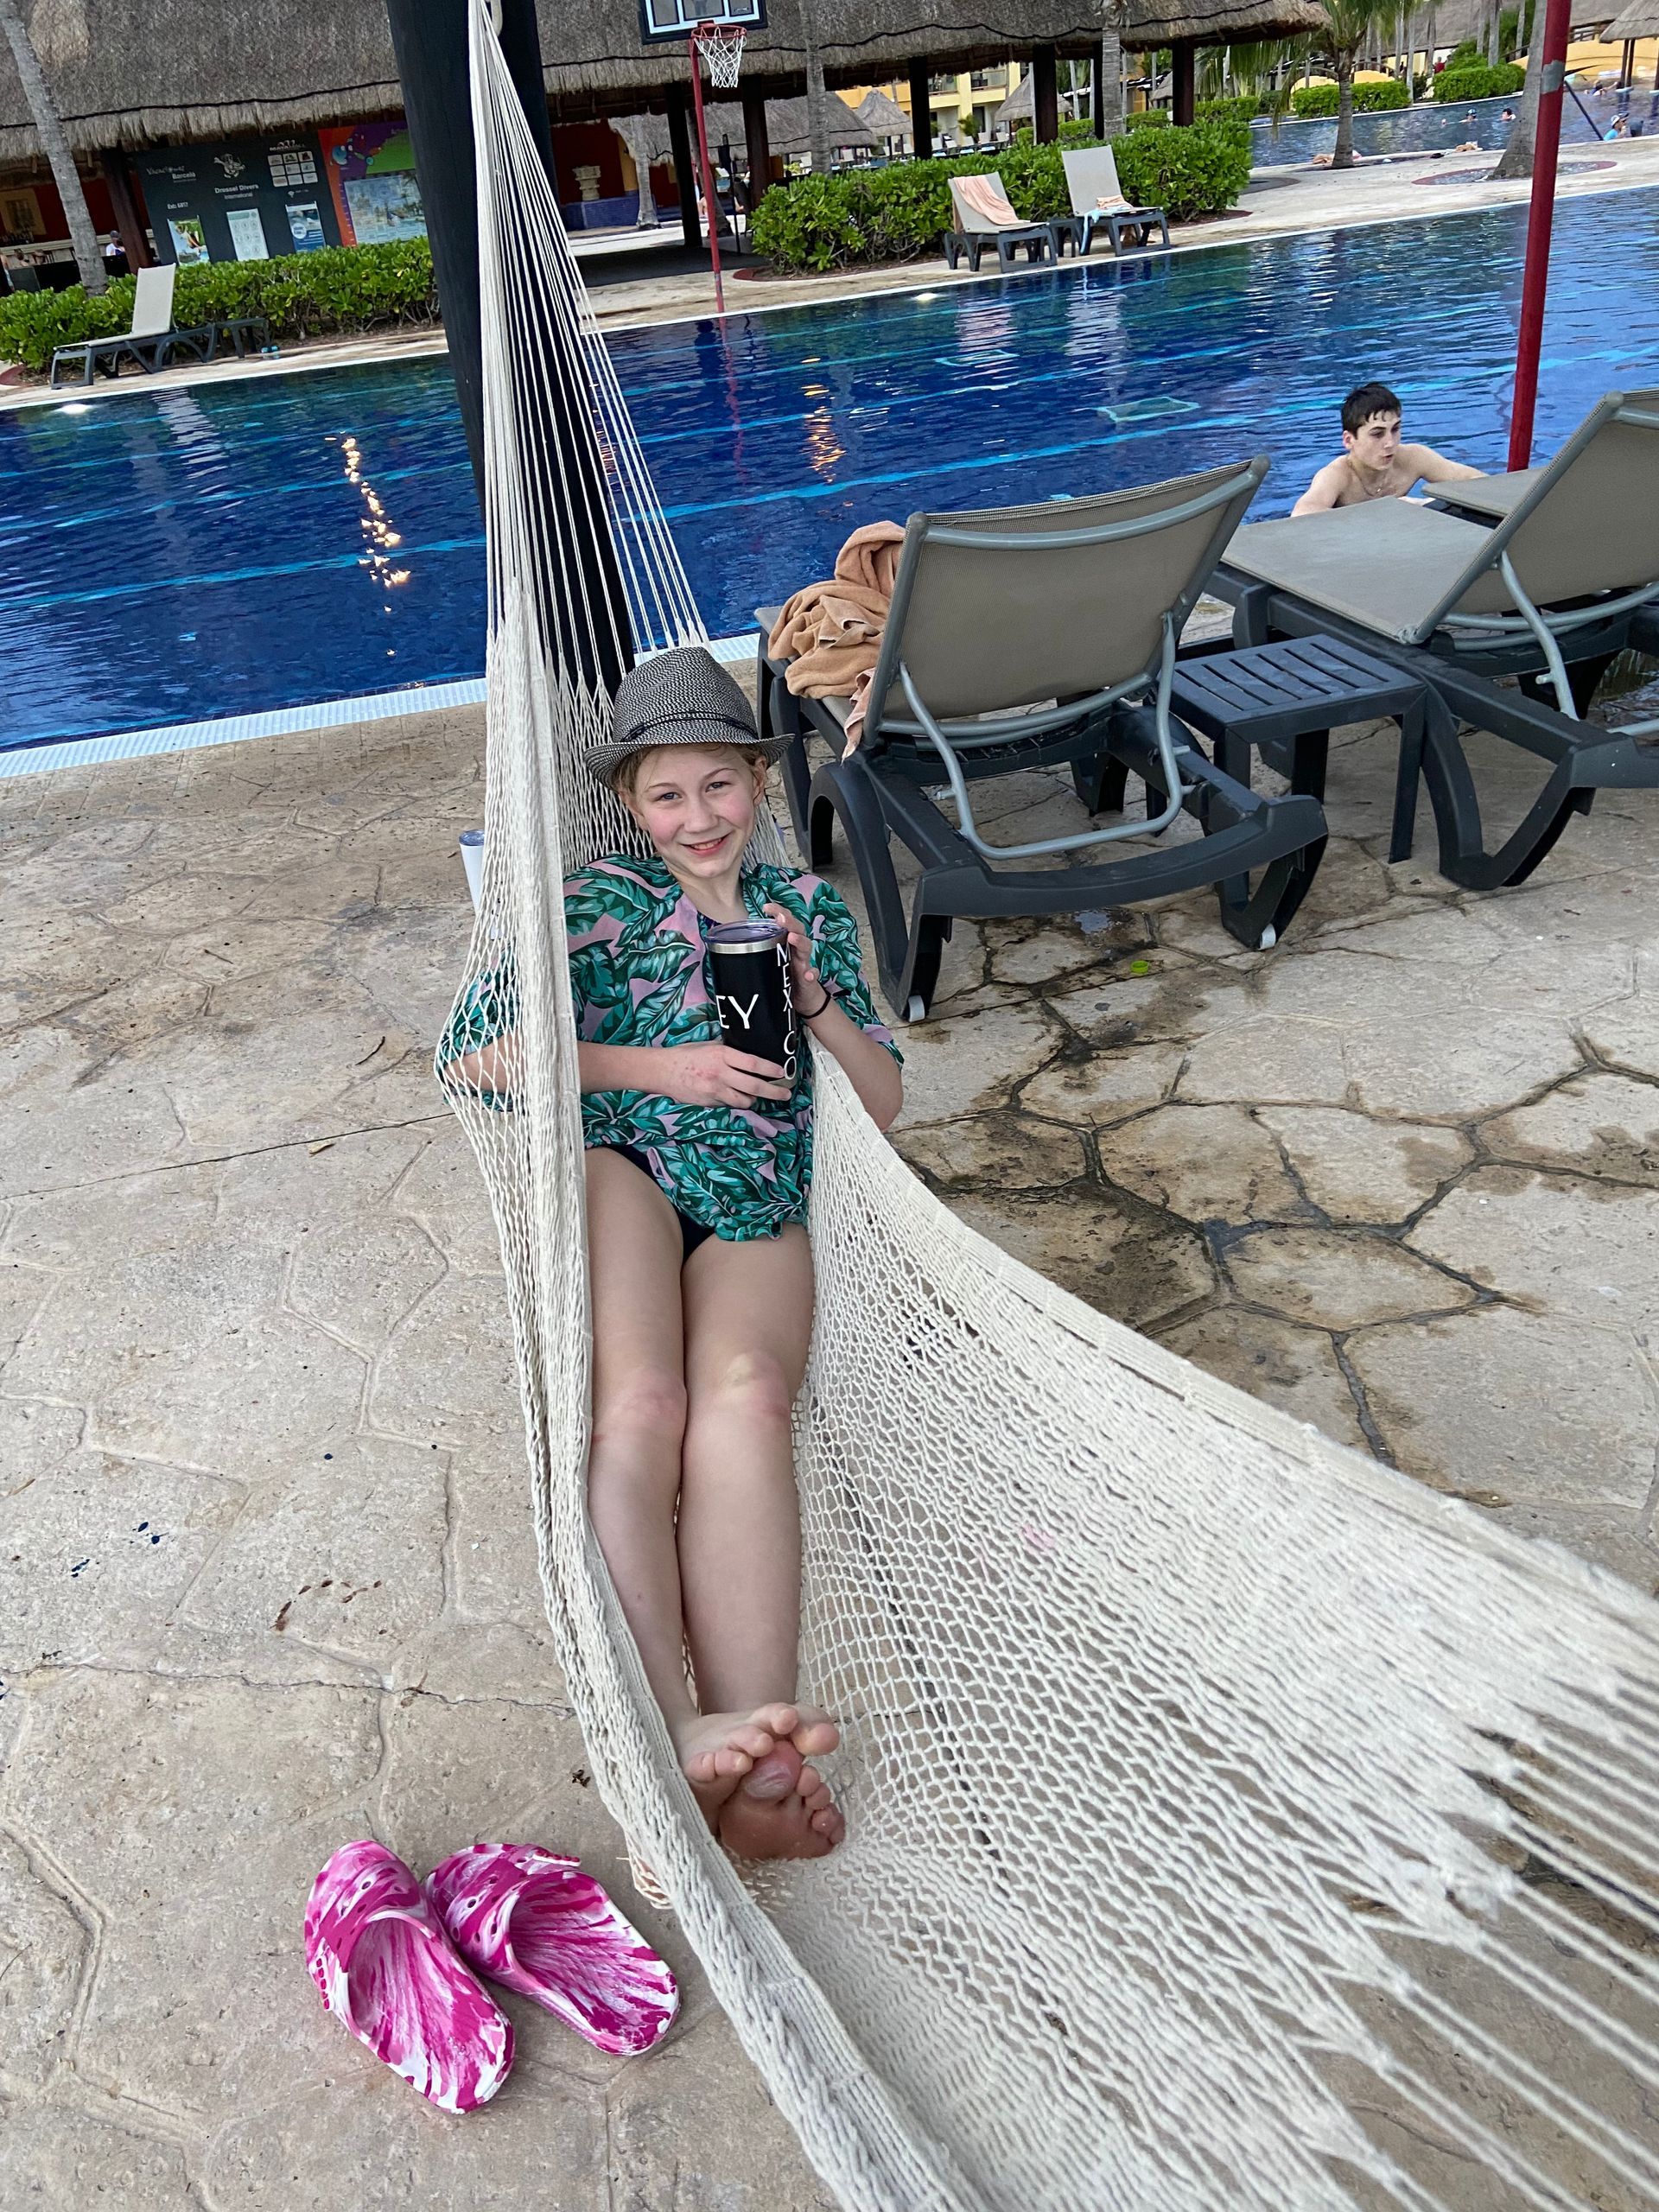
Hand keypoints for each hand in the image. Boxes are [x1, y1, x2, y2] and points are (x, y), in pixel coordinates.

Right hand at [655, 1040, 791, 1109]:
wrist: (662, 1071)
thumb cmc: (685, 1055)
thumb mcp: (708, 1046)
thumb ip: (727, 1053)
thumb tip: (747, 1059)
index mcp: (721, 1054)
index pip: (753, 1063)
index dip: (770, 1069)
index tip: (782, 1072)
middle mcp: (720, 1073)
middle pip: (754, 1086)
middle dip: (773, 1091)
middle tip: (786, 1094)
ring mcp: (715, 1091)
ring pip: (744, 1100)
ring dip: (753, 1099)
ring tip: (756, 1095)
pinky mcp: (709, 1103)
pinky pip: (729, 1104)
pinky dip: (734, 1101)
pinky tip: (732, 1095)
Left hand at [762, 901, 827, 1013]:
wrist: (803, 999)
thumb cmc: (785, 977)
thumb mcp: (771, 962)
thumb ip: (757, 952)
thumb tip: (730, 943)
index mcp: (787, 943)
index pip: (785, 922)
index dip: (779, 912)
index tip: (767, 906)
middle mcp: (797, 950)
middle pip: (798, 930)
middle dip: (790, 922)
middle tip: (780, 918)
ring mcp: (804, 964)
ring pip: (806, 948)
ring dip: (800, 942)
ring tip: (792, 937)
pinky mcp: (809, 981)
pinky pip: (812, 976)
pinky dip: (811, 974)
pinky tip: (808, 974)